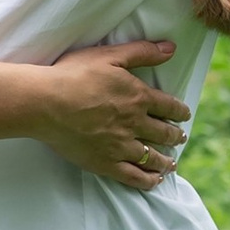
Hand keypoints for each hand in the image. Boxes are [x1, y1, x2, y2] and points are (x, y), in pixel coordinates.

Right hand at [33, 43, 191, 192]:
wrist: (45, 103)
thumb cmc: (72, 75)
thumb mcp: (109, 56)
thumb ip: (141, 52)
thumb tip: (170, 48)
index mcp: (138, 97)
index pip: (168, 106)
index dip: (179, 111)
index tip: (184, 114)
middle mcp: (135, 123)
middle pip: (164, 133)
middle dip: (175, 135)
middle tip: (180, 136)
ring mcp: (121, 146)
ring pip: (153, 157)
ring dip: (166, 160)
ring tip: (172, 162)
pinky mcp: (106, 163)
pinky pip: (134, 177)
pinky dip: (148, 180)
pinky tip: (154, 180)